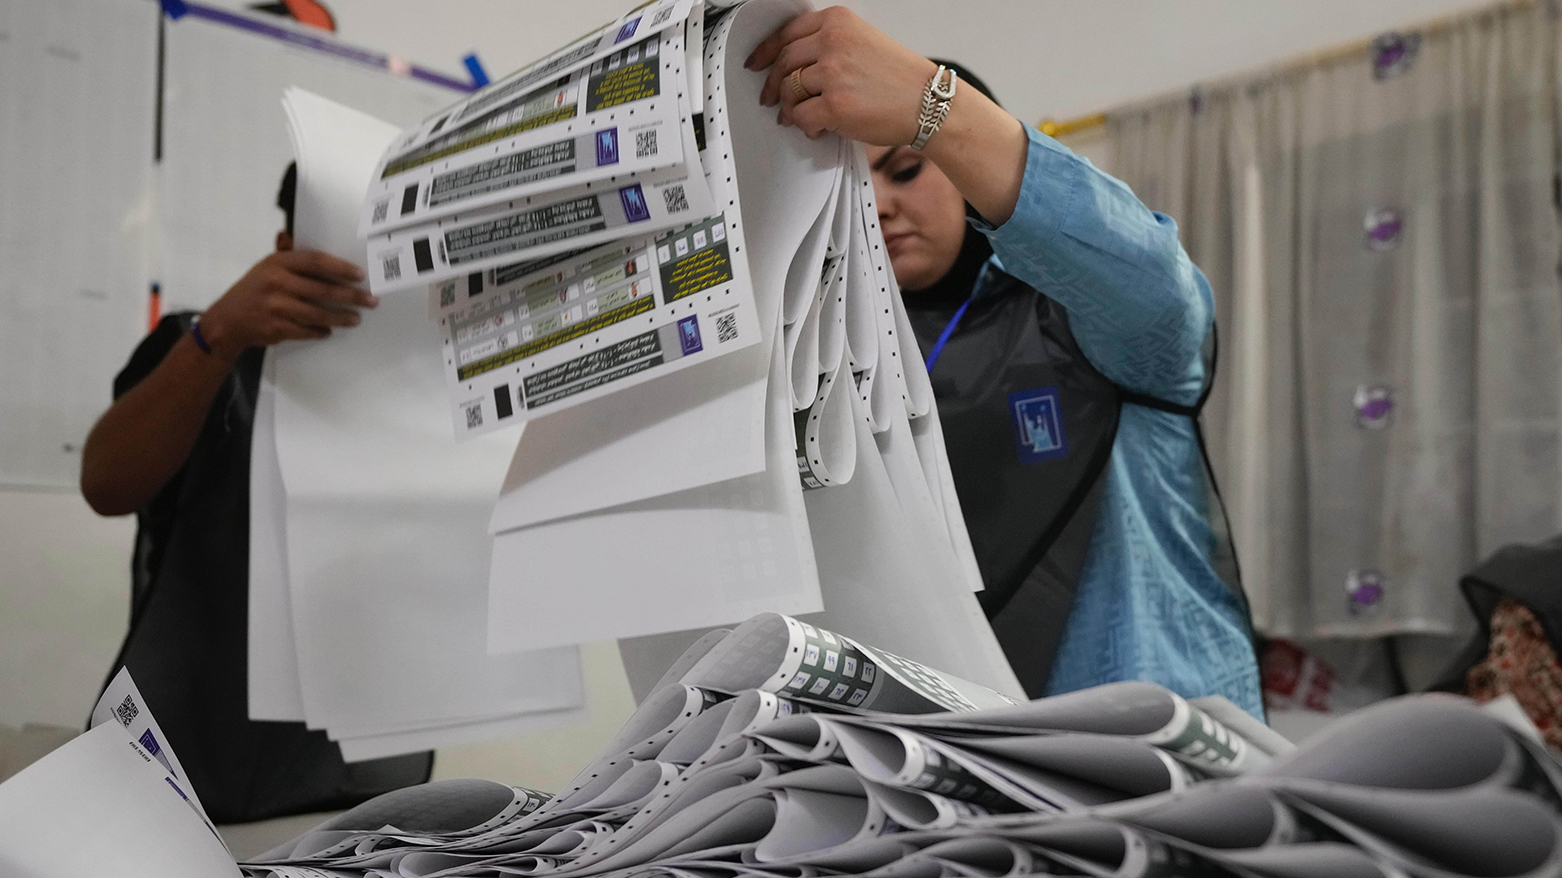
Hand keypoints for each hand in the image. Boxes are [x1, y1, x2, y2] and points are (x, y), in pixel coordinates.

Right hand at [198, 249, 375, 361]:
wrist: (228, 320)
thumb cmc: (255, 290)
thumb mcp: (268, 267)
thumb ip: (291, 258)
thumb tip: (316, 248)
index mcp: (278, 263)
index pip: (316, 262)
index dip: (341, 268)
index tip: (360, 275)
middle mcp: (278, 283)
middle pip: (324, 290)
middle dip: (352, 297)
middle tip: (371, 301)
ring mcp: (277, 307)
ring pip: (319, 314)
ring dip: (342, 318)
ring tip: (356, 319)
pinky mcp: (277, 328)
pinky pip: (308, 330)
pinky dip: (321, 331)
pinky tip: (330, 331)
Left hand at [745, 6, 935, 143]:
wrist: (929, 101)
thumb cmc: (899, 78)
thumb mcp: (864, 42)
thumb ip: (829, 44)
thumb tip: (793, 64)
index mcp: (838, 21)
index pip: (787, 33)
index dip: (765, 51)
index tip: (756, 64)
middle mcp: (833, 42)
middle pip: (783, 62)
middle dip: (772, 85)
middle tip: (771, 99)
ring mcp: (833, 74)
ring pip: (789, 91)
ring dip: (789, 108)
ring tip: (800, 117)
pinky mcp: (835, 105)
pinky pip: (801, 117)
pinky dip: (805, 126)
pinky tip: (818, 129)